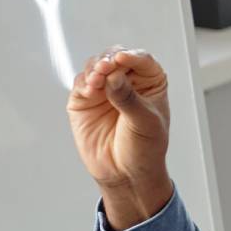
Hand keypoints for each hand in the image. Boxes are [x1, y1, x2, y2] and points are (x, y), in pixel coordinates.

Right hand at [69, 47, 174, 229]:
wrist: (125, 173)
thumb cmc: (145, 147)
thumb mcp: (144, 122)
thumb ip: (128, 98)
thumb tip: (113, 75)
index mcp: (150, 82)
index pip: (141, 59)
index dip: (131, 56)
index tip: (122, 58)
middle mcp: (126, 81)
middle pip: (114, 56)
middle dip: (108, 59)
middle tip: (105, 67)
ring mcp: (104, 89)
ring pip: (95, 67)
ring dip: (94, 69)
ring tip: (97, 80)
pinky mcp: (85, 100)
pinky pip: (81, 84)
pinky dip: (83, 83)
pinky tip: (90, 89)